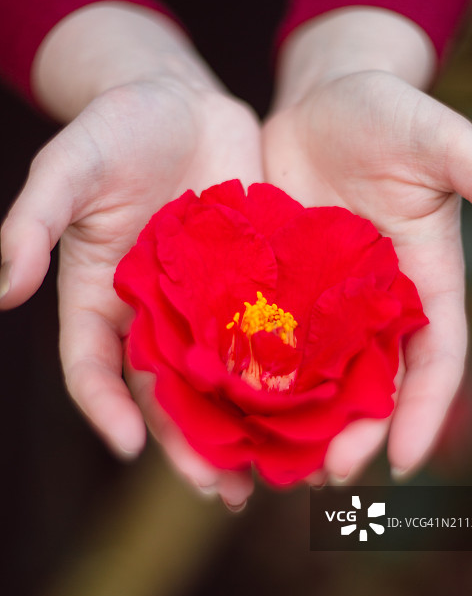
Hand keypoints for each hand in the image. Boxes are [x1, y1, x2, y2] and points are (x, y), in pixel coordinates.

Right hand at [0, 5, 260, 508]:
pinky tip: (316, 407)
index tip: (126, 447)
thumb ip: (33, 221)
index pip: (94, 369)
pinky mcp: (254, 287)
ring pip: (224, 382)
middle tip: (223, 492)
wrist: (181, 103)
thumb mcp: (68, 165)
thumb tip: (3, 289)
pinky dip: (288, 378)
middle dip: (191, 445)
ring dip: (245, 430)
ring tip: (275, 475)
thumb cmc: (116, 130)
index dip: (105, 408)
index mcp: (103, 300)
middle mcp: (155, 317)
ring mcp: (208, 307)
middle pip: (168, 396)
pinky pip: (270, 339)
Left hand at [263, 68, 471, 480]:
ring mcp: (324, 299)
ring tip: (279, 462)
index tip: (403, 463)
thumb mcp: (445, 142)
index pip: (435, 362)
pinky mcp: (278, 285)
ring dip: (305, 420)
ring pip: (319, 374)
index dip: (425, 412)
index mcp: (424, 284)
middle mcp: (376, 304)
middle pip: (373, 384)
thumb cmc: (390, 113)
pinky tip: (234, 403)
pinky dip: (258, 375)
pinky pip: (268, 338)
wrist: (323, 98)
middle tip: (328, 477)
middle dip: (356, 432)